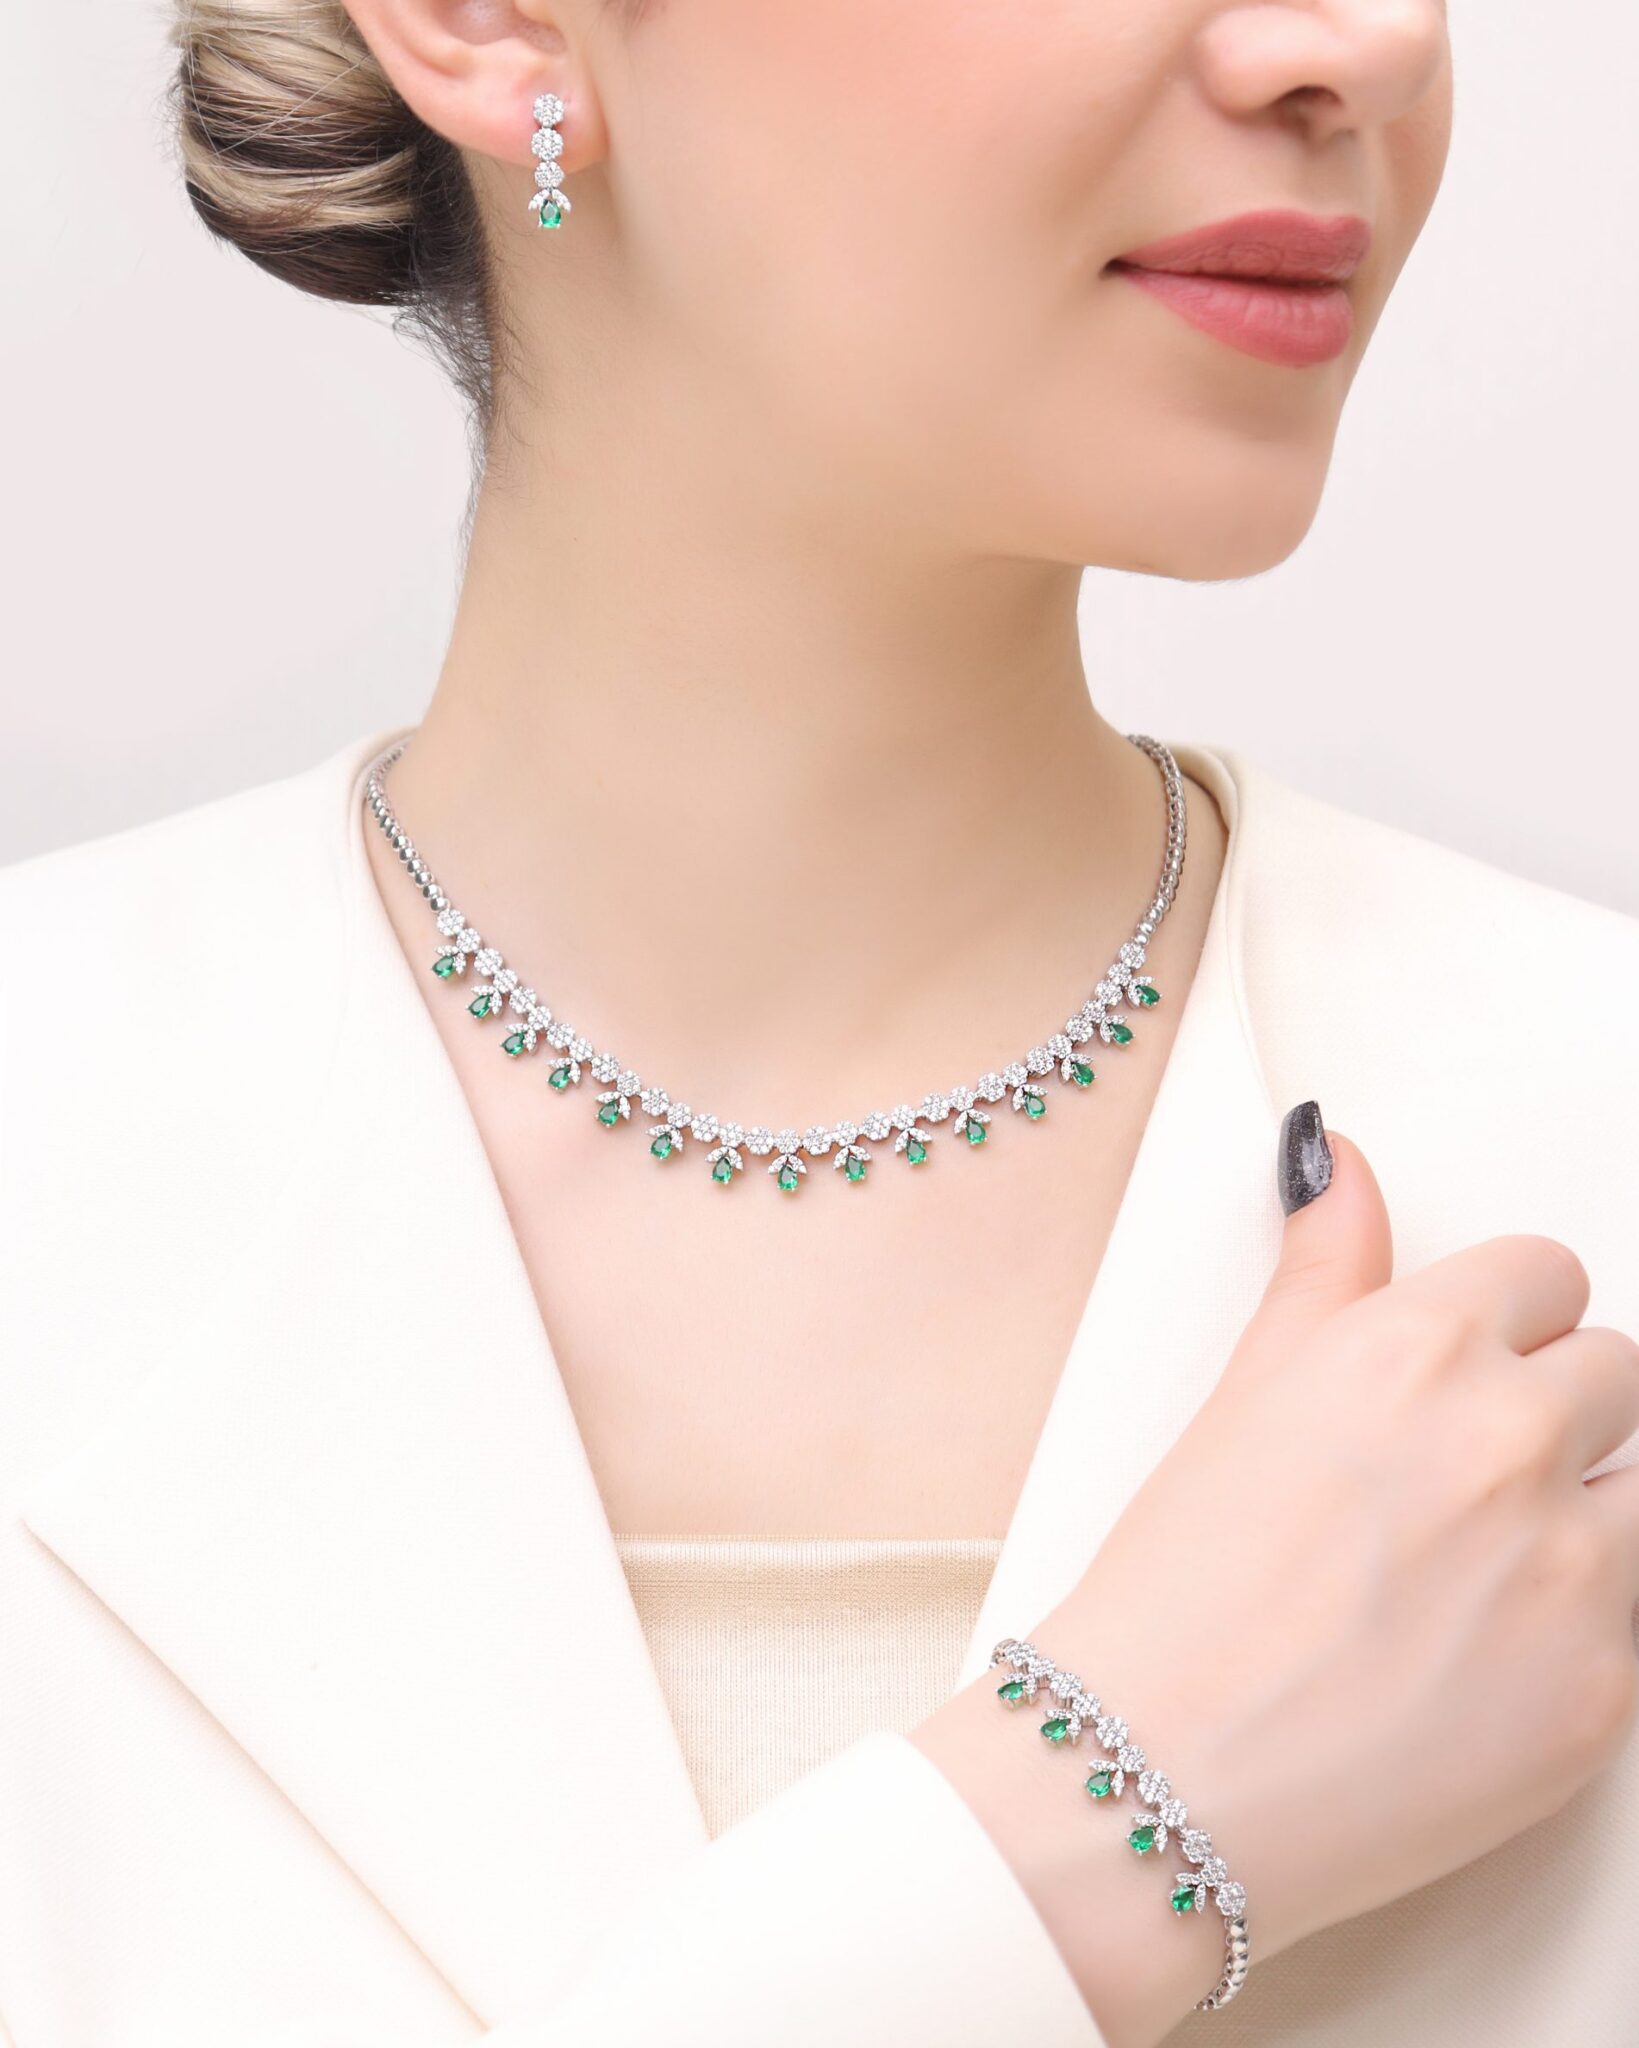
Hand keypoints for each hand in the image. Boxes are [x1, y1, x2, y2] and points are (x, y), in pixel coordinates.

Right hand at [914, 1114, 1638, 2045]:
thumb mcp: (1243, 1395)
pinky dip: (1579, 1630)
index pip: (1548, 1271)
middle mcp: (1508, 1437)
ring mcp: (1570, 1566)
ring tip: (1475, 1579)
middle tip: (1457, 1489)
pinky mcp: (1607, 1689)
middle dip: (1551, 1413)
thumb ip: (1323, 1266)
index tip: (1466, 1370)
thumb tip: (1341, 1157)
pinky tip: (1479, 1664)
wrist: (1156, 1778)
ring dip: (1583, 1516)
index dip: (1503, 1322)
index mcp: (1414, 1348)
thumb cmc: (1178, 1588)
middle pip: (1617, 1370)